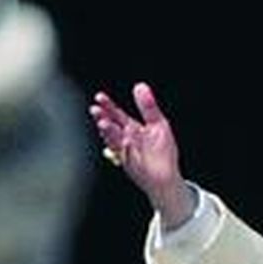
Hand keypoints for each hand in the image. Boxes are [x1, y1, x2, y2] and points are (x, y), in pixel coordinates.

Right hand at [89, 82, 194, 227]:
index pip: (116, 114)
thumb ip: (148, 106)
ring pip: (114, 141)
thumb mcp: (158, 123)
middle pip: (111, 127)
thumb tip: (139, 86)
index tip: (99, 97)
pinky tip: (126, 140)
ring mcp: (126, 152)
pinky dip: (125, 149)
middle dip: (102, 119)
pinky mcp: (132, 165)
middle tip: (95, 111)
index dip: (107, 106)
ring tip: (104, 123)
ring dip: (108, 133)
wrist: (167, 177)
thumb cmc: (162, 152)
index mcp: (131, 128)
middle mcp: (126, 139)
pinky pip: (126, 156)